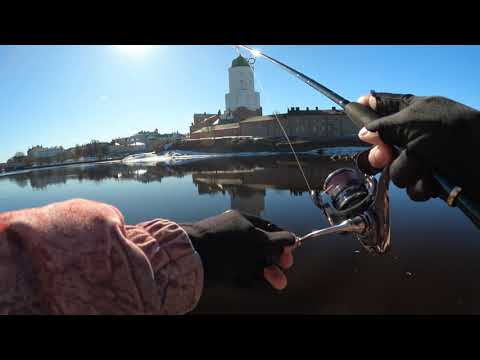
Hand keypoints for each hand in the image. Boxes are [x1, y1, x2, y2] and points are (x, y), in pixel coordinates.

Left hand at [180, 210, 295, 290]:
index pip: (269, 230)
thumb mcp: (257, 240)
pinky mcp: (219, 266)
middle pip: (261, 249)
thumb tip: (294, 239)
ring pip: (251, 263)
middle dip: (274, 263)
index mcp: (243, 220)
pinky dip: (251, 279)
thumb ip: (278, 240)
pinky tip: (259, 286)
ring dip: (265, 273)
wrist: (188, 253)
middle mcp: (235, 234)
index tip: (290, 255)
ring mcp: (226, 251)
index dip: (282, 242)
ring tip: (275, 283)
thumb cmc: (225, 242)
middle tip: (282, 277)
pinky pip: (239, 272)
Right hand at [356, 92, 479, 201]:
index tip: (354, 109)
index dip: (368, 107)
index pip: (384, 105)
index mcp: (413, 111)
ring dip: (407, 172)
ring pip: (395, 171)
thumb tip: (364, 133)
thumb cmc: (453, 132)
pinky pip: (411, 187)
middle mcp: (415, 135)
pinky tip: (433, 182)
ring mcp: (422, 159)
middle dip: (382, 154)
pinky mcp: (430, 180)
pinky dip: (421, 187)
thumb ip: (383, 127)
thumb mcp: (412, 122)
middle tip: (385, 155)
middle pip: (382, 145)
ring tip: (425, 168)